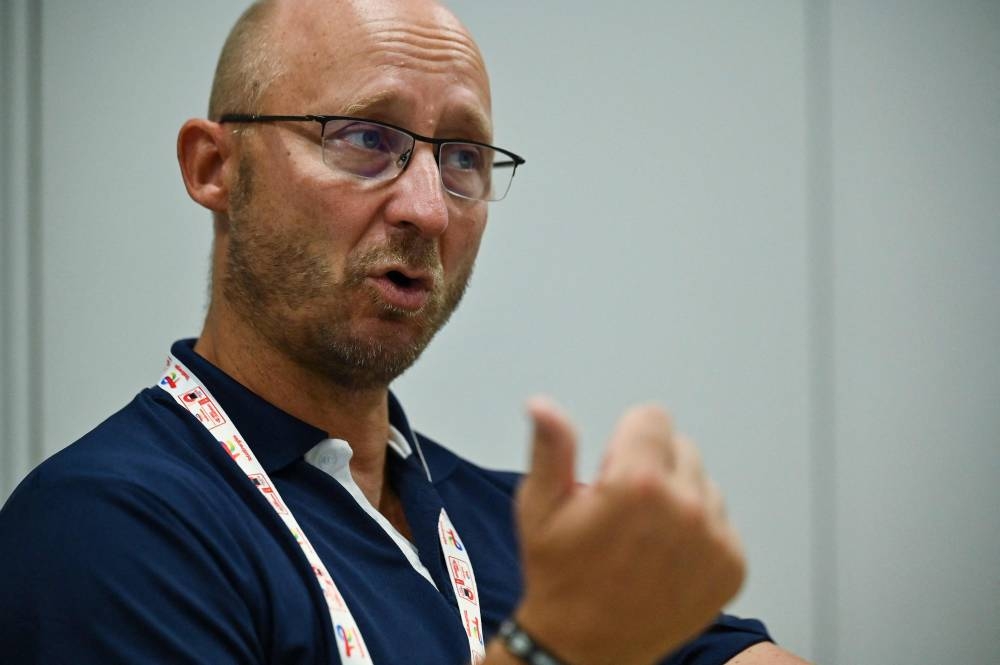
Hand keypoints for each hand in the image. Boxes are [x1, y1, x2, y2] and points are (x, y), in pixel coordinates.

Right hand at [511, 398, 745, 664]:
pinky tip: (665, 556)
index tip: (609, 471)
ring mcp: (713, 539)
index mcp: (637, 484)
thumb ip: (551, 448)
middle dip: (652, 466)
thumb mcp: (540, 507)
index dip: (625, 439)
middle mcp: (684, 507)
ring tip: (644, 535)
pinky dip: (697, 533)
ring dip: (678, 499)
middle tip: (623, 509)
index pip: (653, 417)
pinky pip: (720, 522)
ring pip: (702, 484)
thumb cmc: (559, 576)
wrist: (585, 648)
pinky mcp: (731, 565)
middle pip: (680, 447)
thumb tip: (543, 405)